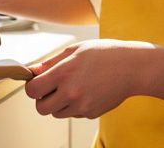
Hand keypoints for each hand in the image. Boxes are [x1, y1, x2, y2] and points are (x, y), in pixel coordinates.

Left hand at [24, 39, 149, 118]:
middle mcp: (71, 93)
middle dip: (42, 99)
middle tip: (50, 87)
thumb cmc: (103, 54)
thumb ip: (50, 63)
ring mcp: (82, 106)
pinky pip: (73, 114)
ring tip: (70, 87)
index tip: (36, 81)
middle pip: (41, 108)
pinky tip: (84, 91)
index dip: (32, 86)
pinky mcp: (91, 114)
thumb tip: (32, 71)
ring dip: (58, 103)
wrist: (131, 67)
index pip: (33, 91)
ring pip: (57, 113)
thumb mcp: (73, 50)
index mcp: (63, 74)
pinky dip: (73, 106)